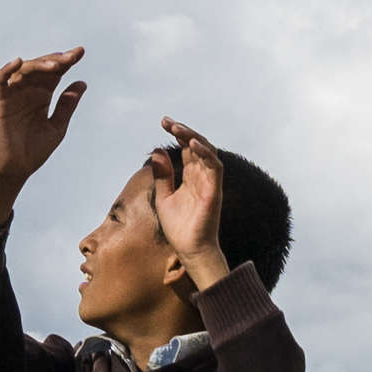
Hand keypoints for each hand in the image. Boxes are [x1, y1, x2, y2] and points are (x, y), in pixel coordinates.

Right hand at [0, 50, 87, 204]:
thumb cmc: (33, 151)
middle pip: (41, 68)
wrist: (15, 170)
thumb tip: (82, 83)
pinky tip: (18, 62)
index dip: (66, 61)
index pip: (54, 73)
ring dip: (38, 65)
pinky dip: (6, 70)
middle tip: (71, 57)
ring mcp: (13, 96)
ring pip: (23, 70)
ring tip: (55, 65)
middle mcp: (27, 93)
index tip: (80, 52)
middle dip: (56, 60)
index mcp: (42, 97)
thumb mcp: (57, 126)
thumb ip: (67, 105)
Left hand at [149, 119, 230, 285]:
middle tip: (167, 122)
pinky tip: (191, 144)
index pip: (186, 149)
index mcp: (190, 177)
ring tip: (177, 129)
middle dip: (183, 131)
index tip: (164, 122)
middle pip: (197, 146)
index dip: (177, 134)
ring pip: (207, 151)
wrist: (189, 250)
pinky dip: (205, 153)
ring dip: (193, 137)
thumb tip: (157, 152)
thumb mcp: (164, 197)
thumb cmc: (179, 227)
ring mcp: (209, 182)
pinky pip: (214, 166)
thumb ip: (163, 175)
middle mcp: (202, 176)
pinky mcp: (214, 190)